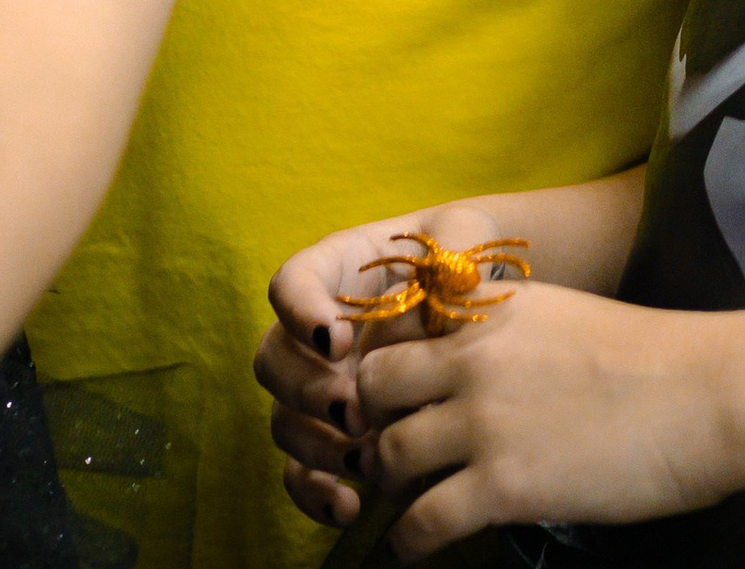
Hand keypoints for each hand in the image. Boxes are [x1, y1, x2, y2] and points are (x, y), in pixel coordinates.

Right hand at [258, 201, 514, 525]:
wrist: (471, 300)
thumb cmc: (458, 256)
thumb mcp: (460, 236)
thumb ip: (453, 244)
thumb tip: (449, 281)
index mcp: (335, 271)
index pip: (291, 283)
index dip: (299, 312)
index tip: (335, 339)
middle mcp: (313, 331)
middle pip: (274, 358)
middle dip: (309, 390)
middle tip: (358, 410)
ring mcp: (318, 385)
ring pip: (283, 418)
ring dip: (316, 443)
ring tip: (367, 456)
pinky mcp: (330, 435)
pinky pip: (300, 471)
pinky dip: (315, 494)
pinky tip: (350, 508)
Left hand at [272, 287, 744, 556]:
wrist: (703, 395)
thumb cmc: (652, 359)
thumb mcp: (563, 316)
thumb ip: (508, 333)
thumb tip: (476, 367)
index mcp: (491, 312)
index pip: (399, 331)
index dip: (385, 370)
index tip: (389, 399)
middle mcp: (474, 359)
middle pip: (375, 390)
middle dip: (372, 423)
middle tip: (385, 453)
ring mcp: (483, 421)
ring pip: (387, 456)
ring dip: (386, 485)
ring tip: (402, 503)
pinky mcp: (501, 483)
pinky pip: (421, 520)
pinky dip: (408, 541)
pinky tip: (415, 548)